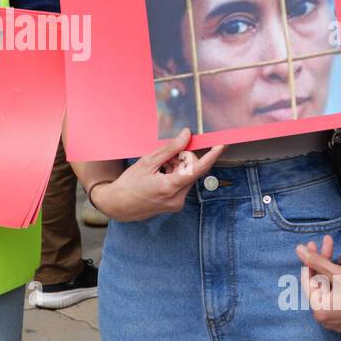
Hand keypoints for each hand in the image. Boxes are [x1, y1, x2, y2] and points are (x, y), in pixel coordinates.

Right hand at [90, 129, 226, 221]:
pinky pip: (182, 185)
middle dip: (181, 160)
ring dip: (177, 168)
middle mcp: (178, 198)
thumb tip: (187, 135)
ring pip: (187, 177)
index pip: (198, 169)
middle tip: (164, 159)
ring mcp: (177, 204)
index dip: (212, 155)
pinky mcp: (175, 205)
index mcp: (170, 186)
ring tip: (157, 170)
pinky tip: (159, 177)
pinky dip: (174, 176)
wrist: (118, 205)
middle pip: (191, 171)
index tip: (221, 145)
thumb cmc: (129, 183)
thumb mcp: (147, 162)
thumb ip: (170, 149)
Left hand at [296, 235, 340, 330]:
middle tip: (326, 244)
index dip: (310, 261)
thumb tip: (298, 249)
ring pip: (326, 291)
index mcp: (319, 310)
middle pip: (318, 285)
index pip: (308, 281)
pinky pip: (334, 300)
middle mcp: (323, 320)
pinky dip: (336, 286)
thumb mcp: (339, 273)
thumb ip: (317, 261)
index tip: (313, 245)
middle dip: (322, 263)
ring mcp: (333, 322)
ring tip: (337, 257)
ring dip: (329, 272)